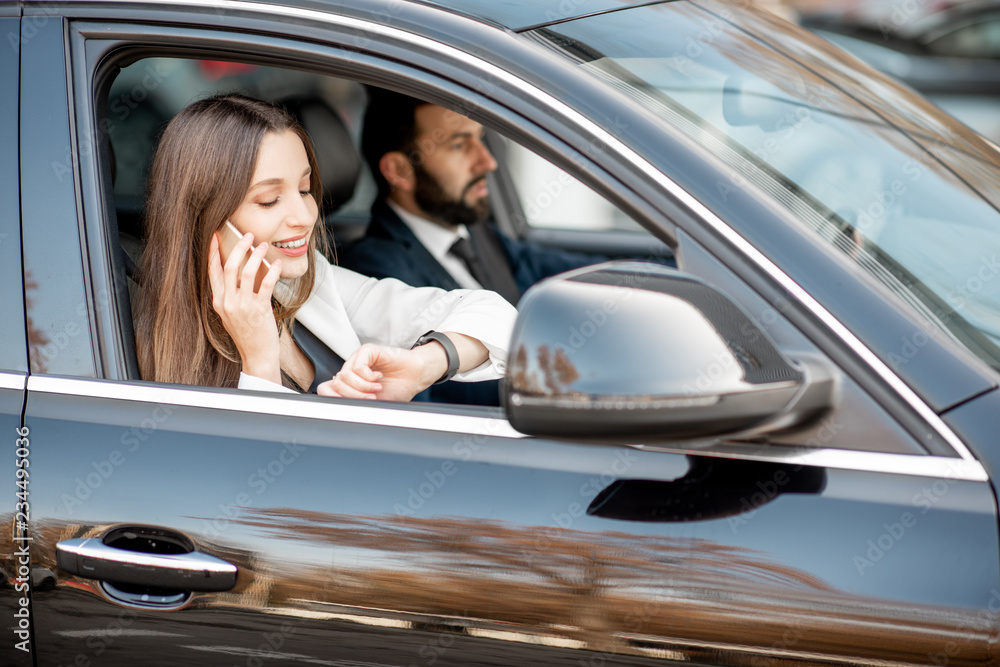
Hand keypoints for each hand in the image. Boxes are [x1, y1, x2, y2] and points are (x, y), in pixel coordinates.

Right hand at [208, 231, 283, 383]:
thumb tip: (241, 271)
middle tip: (248, 235)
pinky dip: (273, 271)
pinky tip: (277, 264)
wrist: (257, 355)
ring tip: (263, 245)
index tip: (217, 237)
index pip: (213, 271)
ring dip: (256, 255)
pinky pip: (266, 284)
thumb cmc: (247, 334)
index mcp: (218, 302)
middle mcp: (228, 302)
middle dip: (239, 247)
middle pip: (230, 267)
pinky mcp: (259, 309)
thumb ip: (231, 295)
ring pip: (248, 272)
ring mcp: (243, 306)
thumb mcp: (232, 314)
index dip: (214, 252)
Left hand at [316, 342, 446, 401]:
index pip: (325, 389)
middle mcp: (350, 370)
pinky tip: (379, 377)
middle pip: (336, 384)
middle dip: (353, 395)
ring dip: (363, 387)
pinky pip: (357, 366)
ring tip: (377, 389)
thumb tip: (336, 406)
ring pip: (345, 376)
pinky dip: (368, 377)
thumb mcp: (371, 404)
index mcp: (348, 383)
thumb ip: (353, 403)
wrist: (415, 378)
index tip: (353, 405)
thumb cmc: (396, 390)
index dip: (334, 398)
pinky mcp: (367, 351)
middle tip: (371, 398)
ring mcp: (357, 359)